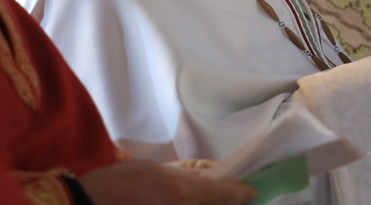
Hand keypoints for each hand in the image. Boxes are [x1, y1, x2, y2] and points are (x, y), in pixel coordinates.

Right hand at [78, 160, 256, 204]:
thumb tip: (211, 173)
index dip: (244, 191)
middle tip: (231, 194)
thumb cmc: (119, 183)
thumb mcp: (155, 169)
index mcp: (184, 193)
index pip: (231, 194)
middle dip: (228, 202)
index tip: (251, 190)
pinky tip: (181, 201)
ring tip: (191, 196)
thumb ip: (187, 172)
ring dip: (211, 203)